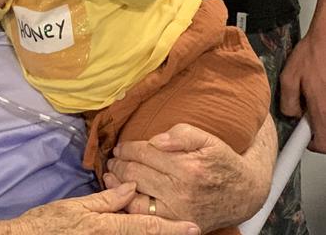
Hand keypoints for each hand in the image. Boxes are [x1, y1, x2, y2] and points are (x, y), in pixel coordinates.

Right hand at [12, 182, 199, 234]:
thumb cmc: (48, 223)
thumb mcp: (76, 207)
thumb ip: (107, 200)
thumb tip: (132, 187)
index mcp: (106, 227)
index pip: (145, 227)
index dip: (172, 228)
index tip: (194, 227)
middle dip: (168, 232)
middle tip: (191, 227)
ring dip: (154, 233)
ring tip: (174, 227)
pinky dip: (135, 233)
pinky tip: (142, 228)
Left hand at [103, 121, 275, 231]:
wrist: (245, 193)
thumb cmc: (223, 161)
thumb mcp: (207, 139)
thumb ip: (181, 134)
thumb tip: (155, 140)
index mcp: (187, 167)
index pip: (145, 153)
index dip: (128, 148)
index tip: (119, 146)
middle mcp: (181, 191)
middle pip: (137, 174)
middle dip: (120, 164)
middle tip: (113, 159)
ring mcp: (178, 211)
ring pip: (136, 197)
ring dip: (119, 184)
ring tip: (111, 174)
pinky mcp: (178, 223)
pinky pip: (146, 216)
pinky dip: (130, 204)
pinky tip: (123, 194)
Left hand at [280, 13, 325, 150]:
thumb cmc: (313, 54)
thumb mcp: (289, 76)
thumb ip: (288, 101)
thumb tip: (291, 114)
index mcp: (322, 109)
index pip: (323, 145)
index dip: (312, 145)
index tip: (305, 140)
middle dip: (318, 128)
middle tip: (309, 112)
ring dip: (323, 114)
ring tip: (316, 94)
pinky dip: (325, 102)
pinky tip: (321, 88)